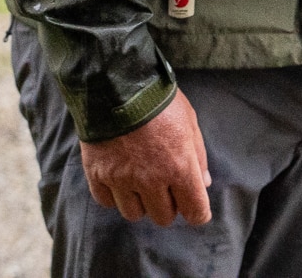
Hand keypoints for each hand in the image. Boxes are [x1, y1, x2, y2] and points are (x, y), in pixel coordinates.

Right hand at [80, 89, 212, 225]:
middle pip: (163, 218)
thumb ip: (198, 155)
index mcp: (180, 167)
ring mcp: (122, 179)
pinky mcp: (98, 174)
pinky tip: (118, 175)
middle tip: (163, 183)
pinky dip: (114, 194)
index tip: (192, 203)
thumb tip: (203, 182)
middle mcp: (151, 180)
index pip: (195, 213)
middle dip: (167, 204)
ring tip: (138, 179)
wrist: (116, 82)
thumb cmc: (158, 100)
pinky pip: (107, 202)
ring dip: (139, 201)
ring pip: (134, 214)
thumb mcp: (189, 121)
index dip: (196, 211)